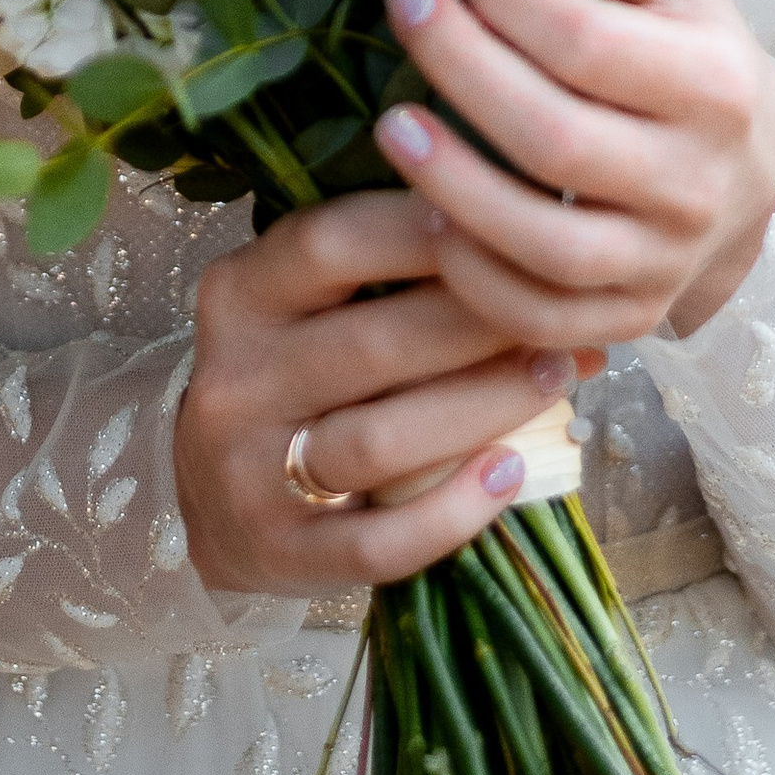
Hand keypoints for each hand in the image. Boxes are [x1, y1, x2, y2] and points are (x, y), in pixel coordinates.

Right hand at [176, 191, 594, 598]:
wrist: (212, 501)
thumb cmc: (294, 378)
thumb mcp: (307, 305)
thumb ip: (385, 266)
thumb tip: (525, 235)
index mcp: (240, 296)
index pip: (329, 244)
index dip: (423, 230)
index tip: (505, 222)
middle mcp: (236, 380)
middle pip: (373, 343)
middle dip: (485, 322)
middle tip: (562, 310)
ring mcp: (250, 473)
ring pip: (381, 441)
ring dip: (485, 406)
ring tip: (557, 375)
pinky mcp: (280, 552)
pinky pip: (379, 542)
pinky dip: (454, 511)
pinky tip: (512, 474)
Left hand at [375, 0, 774, 353]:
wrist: (747, 169)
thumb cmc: (685, 48)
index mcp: (718, 85)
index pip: (587, 41)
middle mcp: (697, 183)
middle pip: (555, 139)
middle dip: (460, 66)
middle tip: (404, 4)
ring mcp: (664, 262)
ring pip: (543, 243)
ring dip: (450, 183)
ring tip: (392, 123)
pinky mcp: (628, 316)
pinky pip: (536, 316)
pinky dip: (471, 275)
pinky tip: (427, 216)